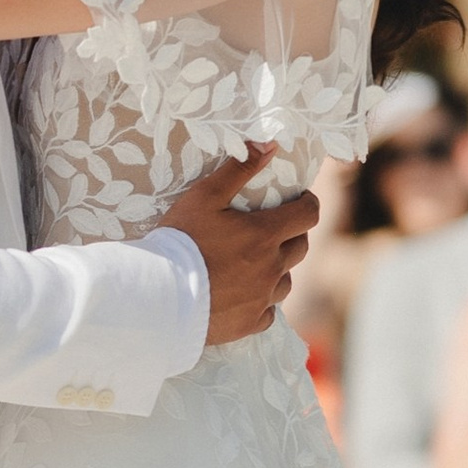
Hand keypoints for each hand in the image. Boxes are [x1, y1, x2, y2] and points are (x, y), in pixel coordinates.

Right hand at [158, 149, 319, 347]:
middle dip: (294, 233)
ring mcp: (262, 299)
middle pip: (301, 247)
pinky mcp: (249, 323)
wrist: (158, 296)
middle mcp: (272, 268)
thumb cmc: (181, 241)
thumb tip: (270, 144)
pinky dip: (262, 302)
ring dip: (279, 269)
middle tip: (273, 228)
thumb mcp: (205, 196)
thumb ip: (239, 169)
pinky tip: (245, 295)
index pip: (308, 213)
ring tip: (256, 262)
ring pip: (286, 281)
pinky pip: (269, 312)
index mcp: (265, 235)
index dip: (307, 202)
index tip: (298, 199)